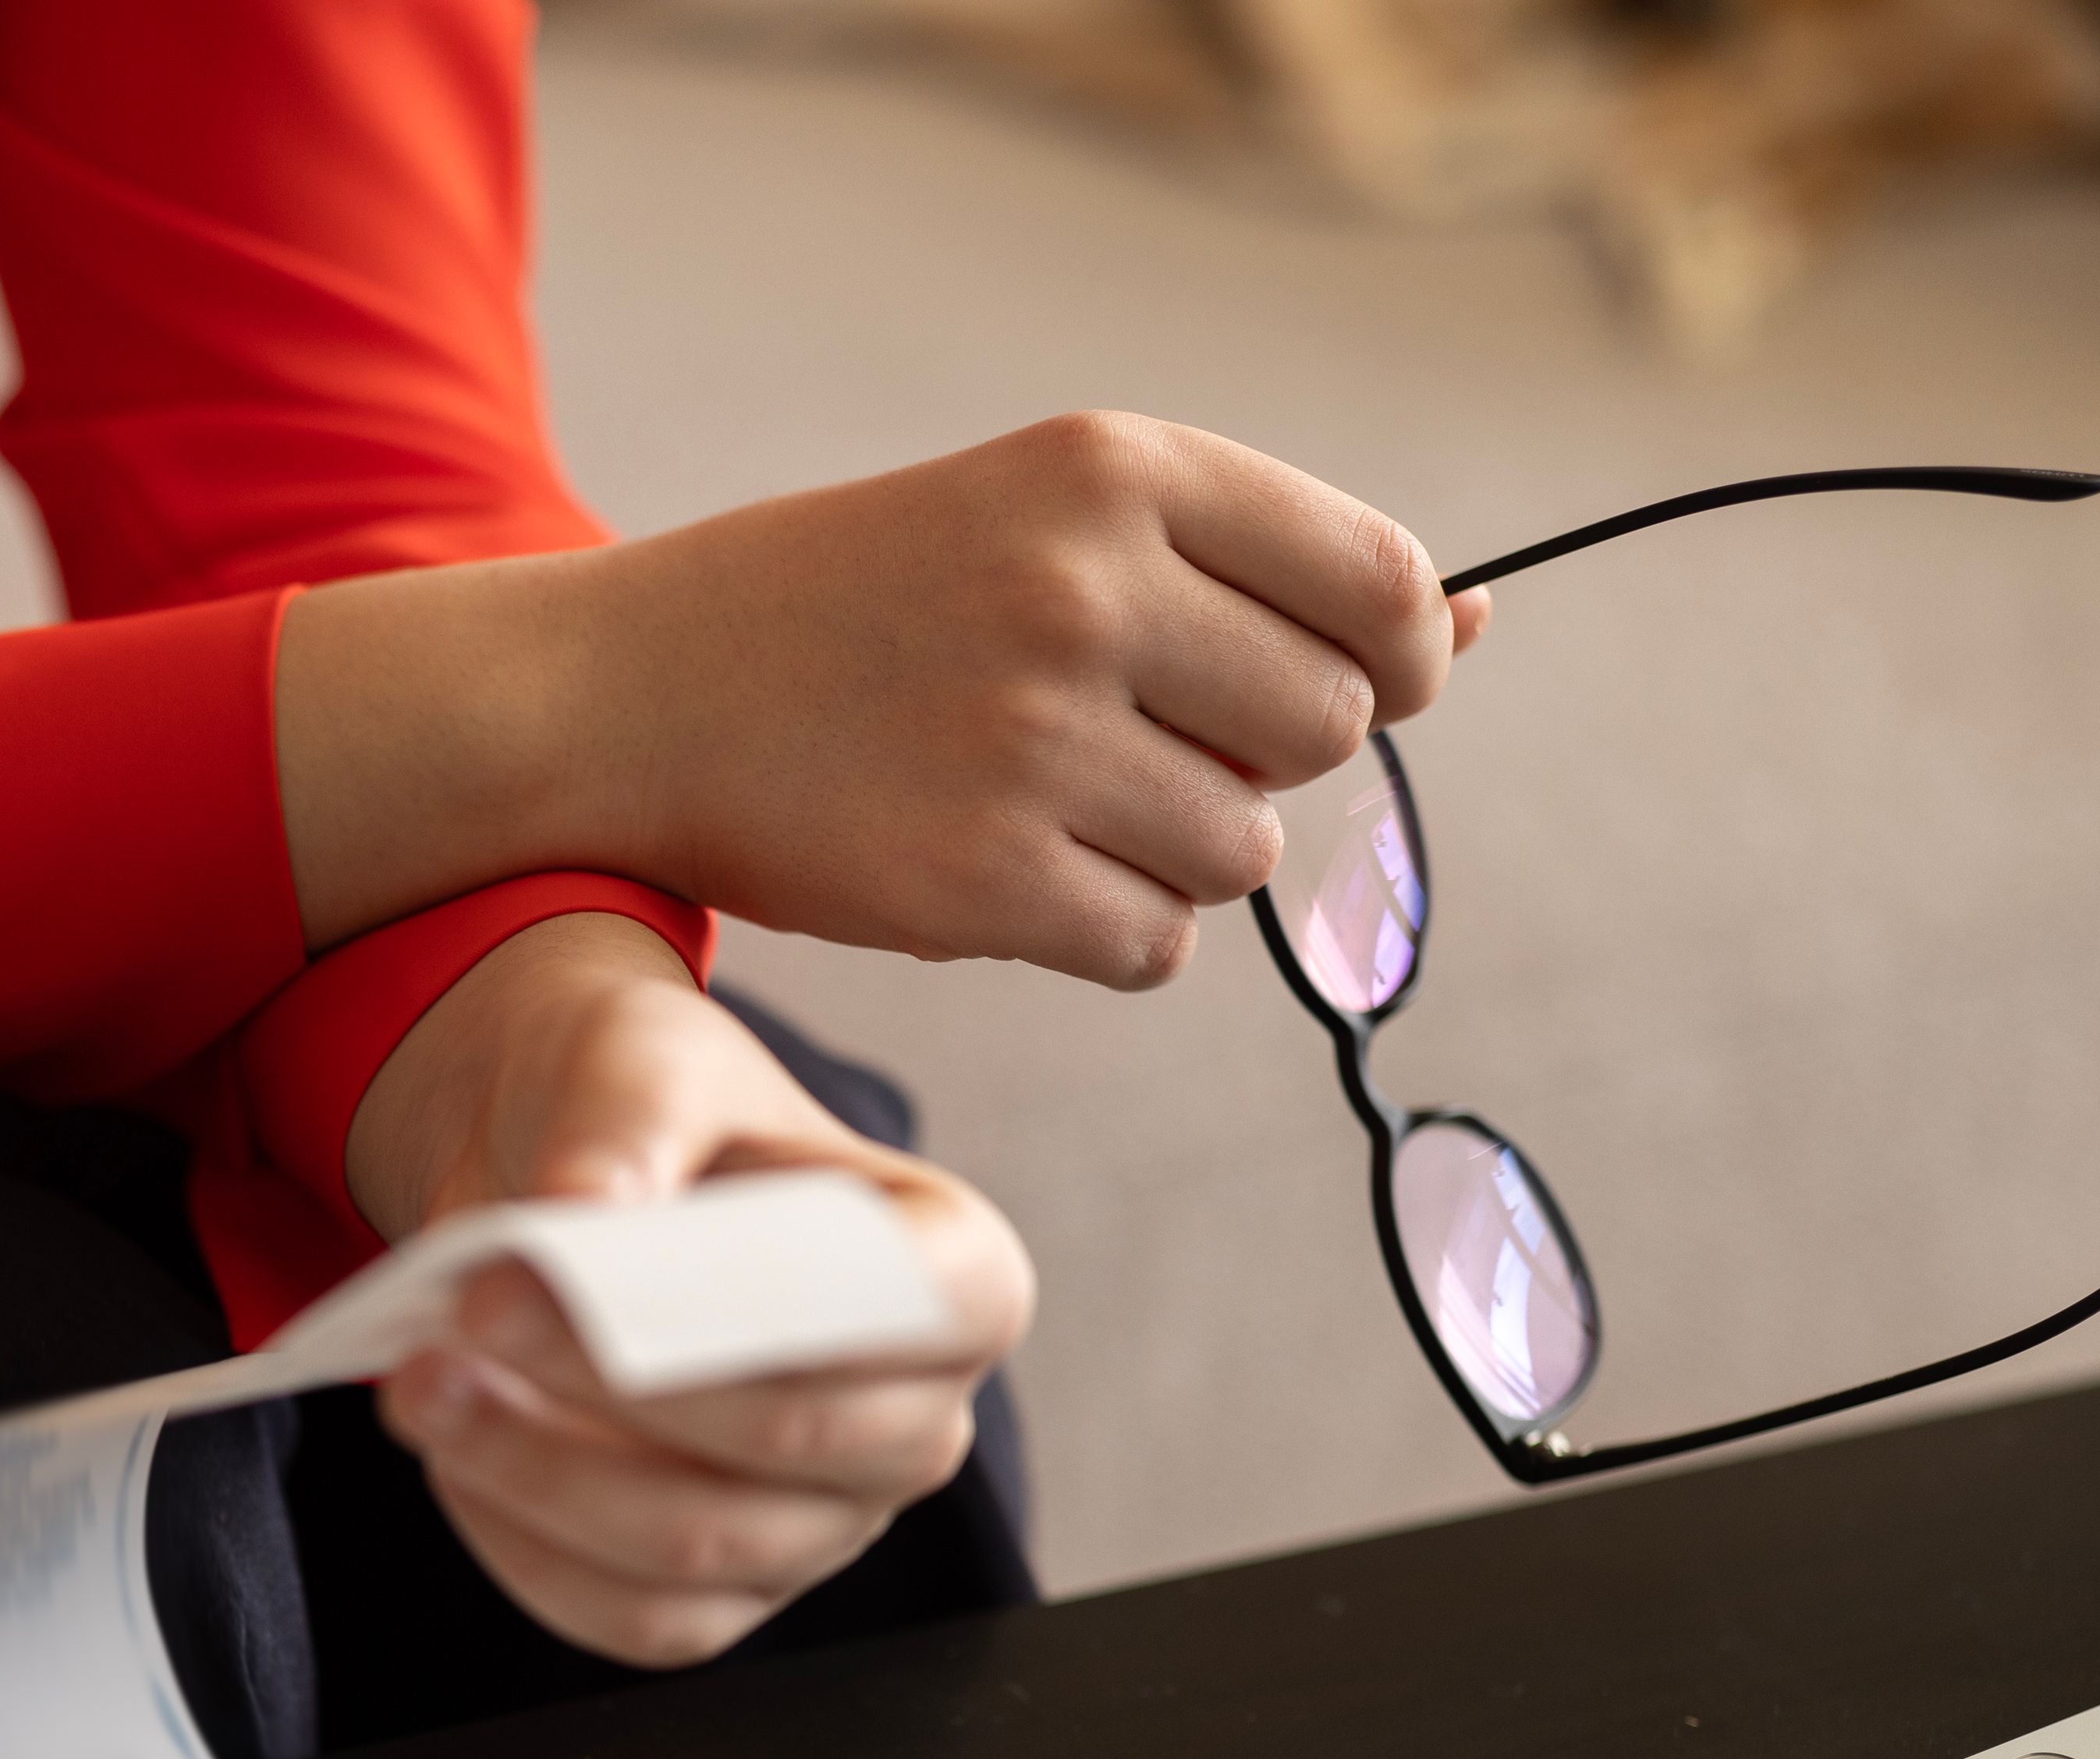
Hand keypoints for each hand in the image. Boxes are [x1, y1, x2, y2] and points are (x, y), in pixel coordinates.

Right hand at [279, 412, 1493, 987]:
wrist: (632, 692)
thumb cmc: (858, 605)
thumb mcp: (1039, 514)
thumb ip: (1246, 566)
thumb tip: (1467, 628)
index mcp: (1112, 472)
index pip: (1378, 583)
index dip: (1398, 658)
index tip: (1355, 687)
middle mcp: (1084, 592)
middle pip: (1325, 729)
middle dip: (1262, 758)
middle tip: (1141, 745)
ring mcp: (1032, 742)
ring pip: (1243, 851)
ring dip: (1178, 855)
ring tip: (1054, 807)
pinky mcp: (980, 882)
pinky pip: (1156, 946)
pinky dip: (1109, 932)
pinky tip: (1013, 877)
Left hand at [347, 914, 1034, 1667]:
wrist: (572, 1189)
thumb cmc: (648, 1112)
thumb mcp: (639, 1055)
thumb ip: (627, 1117)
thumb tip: (583, 1207)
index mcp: (952, 1269)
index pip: (921, 1304)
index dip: (764, 1290)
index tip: (597, 1252)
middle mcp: (918, 1417)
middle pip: (791, 1435)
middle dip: (612, 1380)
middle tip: (466, 1310)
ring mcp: (826, 1524)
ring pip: (698, 1548)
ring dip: (537, 1472)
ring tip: (419, 1383)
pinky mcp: (728, 1595)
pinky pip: (633, 1617)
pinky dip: (523, 1545)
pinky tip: (451, 1457)